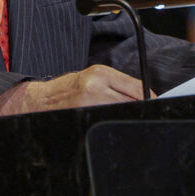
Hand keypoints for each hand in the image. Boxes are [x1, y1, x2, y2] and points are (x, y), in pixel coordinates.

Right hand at [0, 64, 151, 115]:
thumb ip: (116, 84)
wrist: (39, 100)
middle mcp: (96, 86)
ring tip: (129, 118)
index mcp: (101, 73)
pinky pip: (109, 120)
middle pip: (133, 101)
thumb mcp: (92, 78)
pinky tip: (113, 122)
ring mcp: (90, 102)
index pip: (137, 87)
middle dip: (141, 108)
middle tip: (145, 113)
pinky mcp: (85, 115)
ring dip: (129, 115)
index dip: (150, 98)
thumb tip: (144, 96)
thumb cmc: (67, 88)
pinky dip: (115, 122)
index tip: (155, 102)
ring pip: (123, 110)